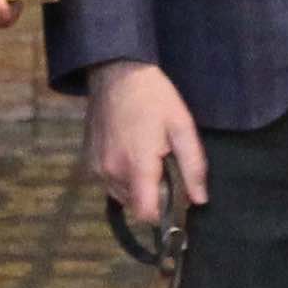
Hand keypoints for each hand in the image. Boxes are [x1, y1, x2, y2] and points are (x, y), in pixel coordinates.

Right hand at [84, 58, 205, 224]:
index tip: (174, 198)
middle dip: (152, 196)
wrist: (115, 73)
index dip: (163, 214)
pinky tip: (131, 152)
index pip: (146, 214)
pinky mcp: (89, 161)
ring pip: (121, 196)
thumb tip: (199, 200)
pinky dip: (122, 177)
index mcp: (137, 166)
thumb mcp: (181, 126)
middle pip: (136, 206)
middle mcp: (111, 172)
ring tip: (147, 157)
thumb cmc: (153, 97)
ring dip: (137, 187)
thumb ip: (192, 166)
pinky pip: (109, 182)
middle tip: (164, 167)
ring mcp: (97, 167)